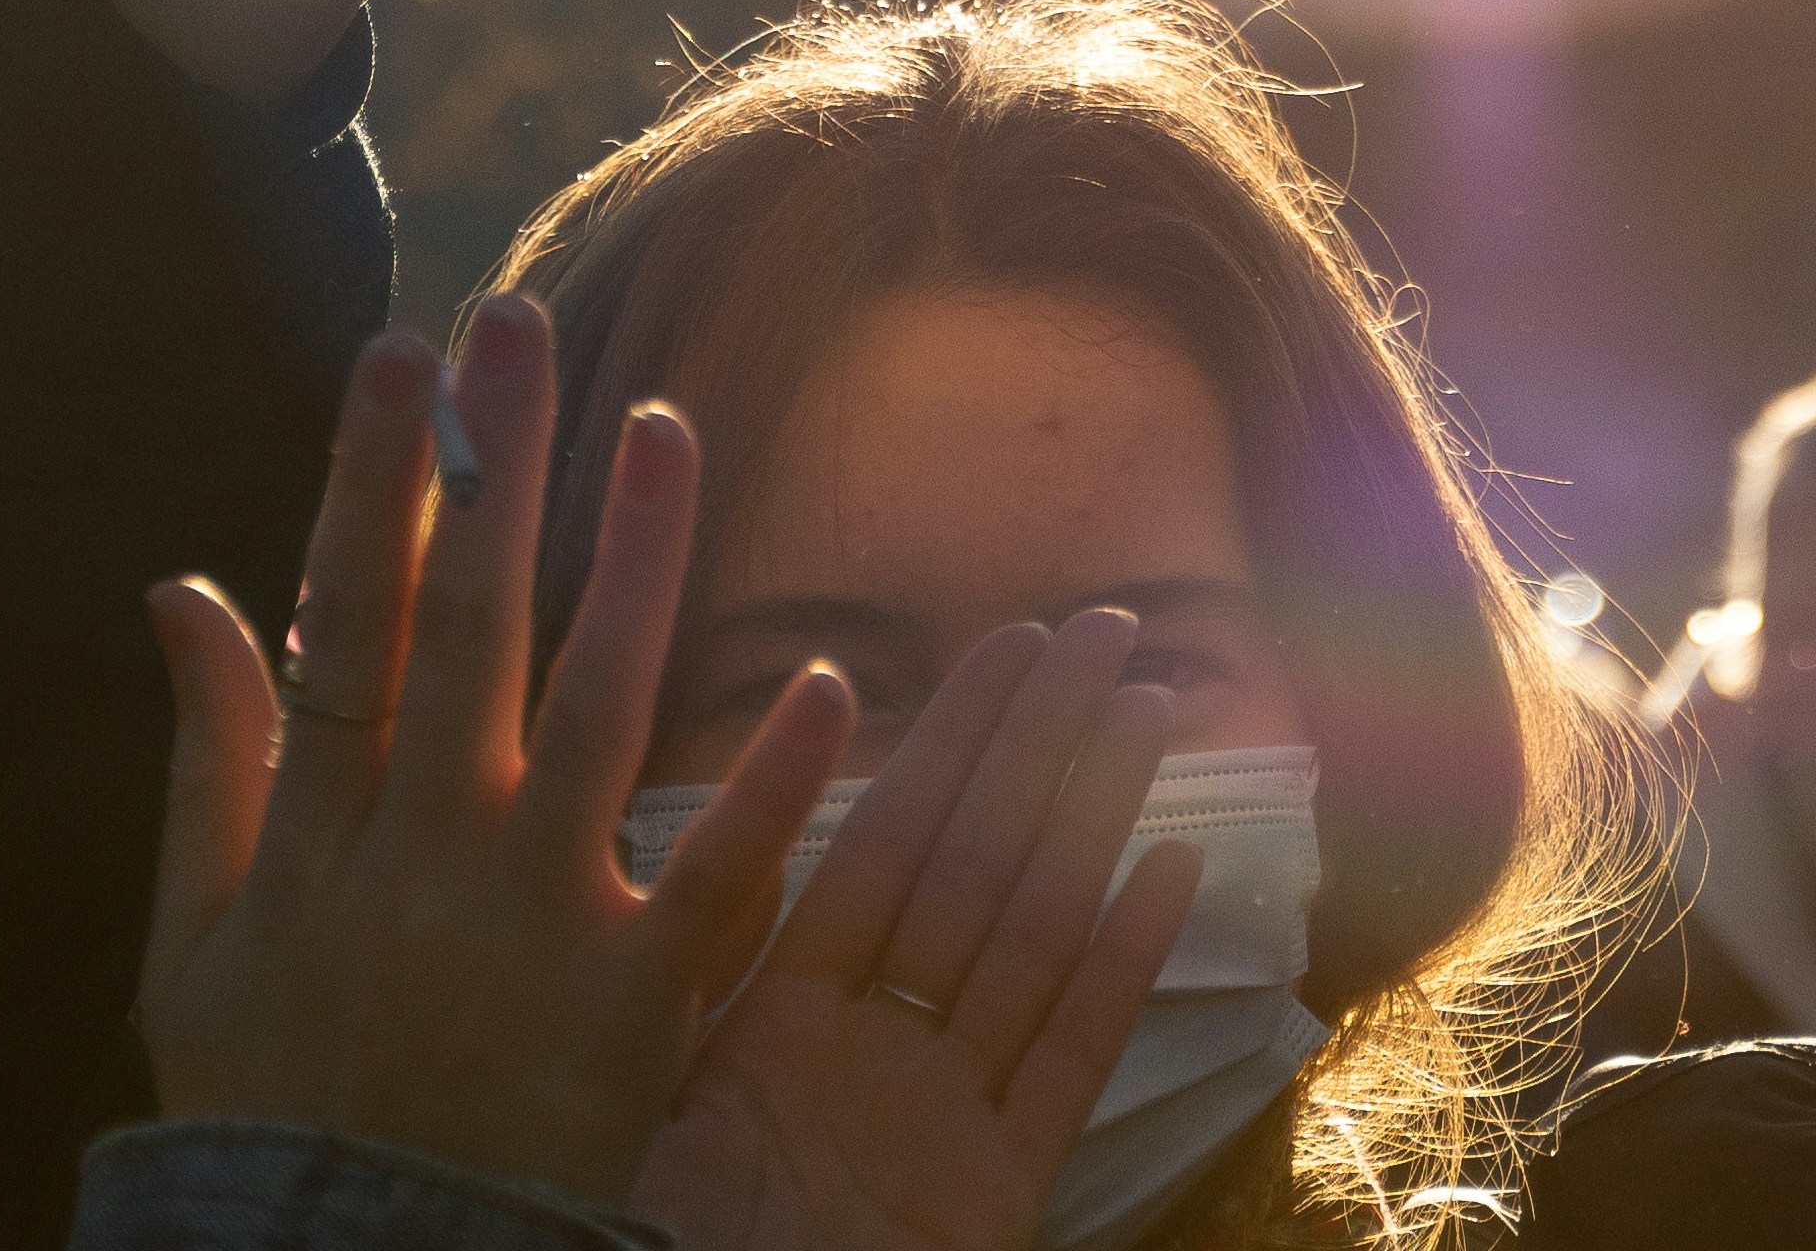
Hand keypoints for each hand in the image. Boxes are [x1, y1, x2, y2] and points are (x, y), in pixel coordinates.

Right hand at [143, 293, 844, 1204]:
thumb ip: (209, 760)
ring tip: (667, 426)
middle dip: (490, 472)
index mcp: (320, 841)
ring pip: (598, 714)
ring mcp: (535, 928)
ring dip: (635, 566)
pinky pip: (716, 883)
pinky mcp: (634, 1007)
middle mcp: (429, 860)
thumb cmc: (272, 1103)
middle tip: (514, 325)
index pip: (344, 625)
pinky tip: (822, 680)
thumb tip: (183, 588)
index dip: (368, 487)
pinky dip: (771, 789)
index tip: (398, 356)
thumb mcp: (193, 946)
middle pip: (465, 632)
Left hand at [637, 613, 1204, 1250]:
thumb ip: (705, 962)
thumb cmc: (663, 1236)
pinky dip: (1118, 971)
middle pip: (972, 870)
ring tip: (1149, 707)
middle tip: (1105, 626)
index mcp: (777, 1029)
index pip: (882, 846)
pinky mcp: (998, 1200)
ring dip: (1092, 820)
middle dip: (1038, 746)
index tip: (1006, 639)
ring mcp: (942, 1126)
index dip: (946, 742)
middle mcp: (873, 1058)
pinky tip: (1169, 872)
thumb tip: (735, 806)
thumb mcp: (646, 1100)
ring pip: (1030, 942)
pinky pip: (1065, 1066)